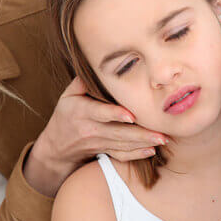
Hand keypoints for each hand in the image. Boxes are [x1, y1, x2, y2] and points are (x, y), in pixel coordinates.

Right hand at [24, 77, 166, 195]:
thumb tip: (99, 64)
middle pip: (118, 133)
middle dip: (141, 134)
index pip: (100, 113)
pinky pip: (122, 155)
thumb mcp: (68, 95)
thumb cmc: (66, 114)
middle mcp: (91, 129)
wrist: (57, 146)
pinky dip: (137, 154)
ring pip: (123, 145)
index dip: (115, 114)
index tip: (131, 116)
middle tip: (161, 133)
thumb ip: (82, 81)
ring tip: (163, 139)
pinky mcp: (104, 152)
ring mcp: (99, 143)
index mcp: (82, 111)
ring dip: (144, 143)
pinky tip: (152, 150)